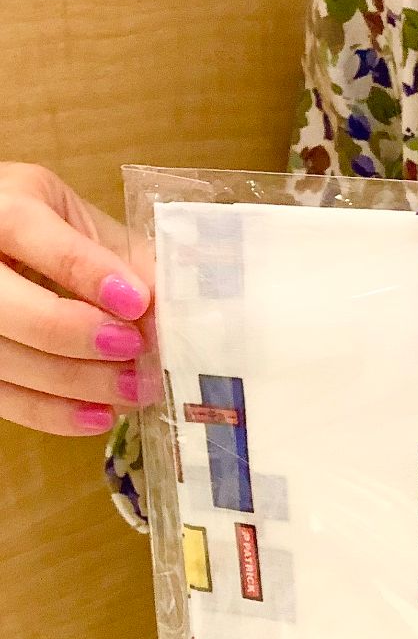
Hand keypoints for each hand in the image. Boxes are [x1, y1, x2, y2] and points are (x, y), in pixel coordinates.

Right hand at [0, 163, 151, 435]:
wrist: (0, 244)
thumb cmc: (48, 228)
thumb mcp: (83, 223)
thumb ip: (125, 258)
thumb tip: (177, 308)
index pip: (26, 230)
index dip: (82, 270)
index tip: (135, 302)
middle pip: (4, 305)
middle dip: (74, 334)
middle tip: (134, 349)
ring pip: (2, 357)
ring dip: (74, 382)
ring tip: (133, 389)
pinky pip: (0, 396)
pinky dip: (52, 412)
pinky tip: (100, 415)